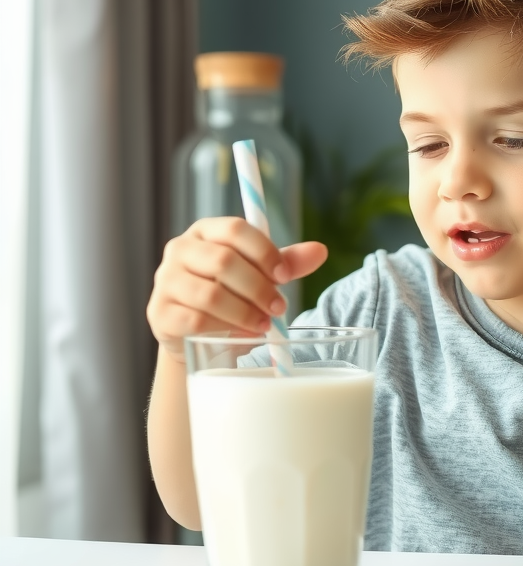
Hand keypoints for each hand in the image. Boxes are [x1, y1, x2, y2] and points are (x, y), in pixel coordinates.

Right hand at [146, 217, 327, 361]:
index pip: (236, 229)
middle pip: (223, 262)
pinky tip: (245, 335)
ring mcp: (166, 281)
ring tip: (266, 325)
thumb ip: (286, 262)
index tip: (285, 277)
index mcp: (207, 230)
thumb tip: (320, 251)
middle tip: (280, 307)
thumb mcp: (260, 274)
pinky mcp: (160, 312)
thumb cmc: (232, 294)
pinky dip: (226, 329)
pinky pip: (195, 321)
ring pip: (210, 294)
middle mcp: (180, 249)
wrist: (196, 333)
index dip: (265, 253)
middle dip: (259, 288)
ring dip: (245, 312)